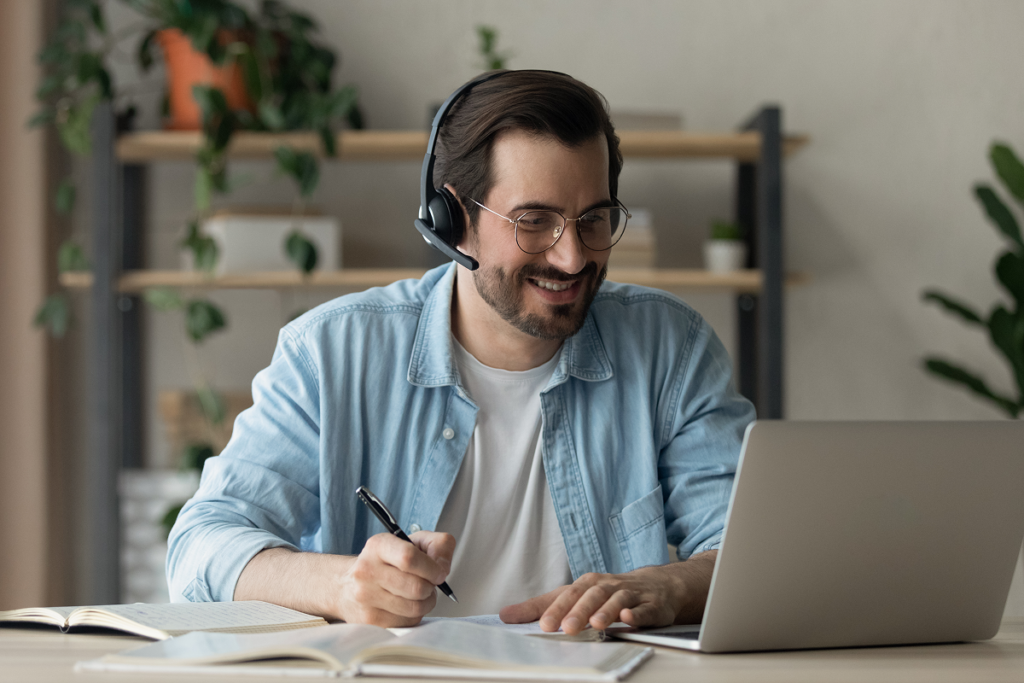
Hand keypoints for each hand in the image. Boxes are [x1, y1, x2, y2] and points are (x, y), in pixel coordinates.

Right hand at [334, 531, 455, 626]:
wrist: (346, 586)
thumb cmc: (387, 563)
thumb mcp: (411, 542)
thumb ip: (438, 545)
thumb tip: (443, 567)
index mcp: (378, 546)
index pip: (409, 557)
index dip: (432, 568)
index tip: (439, 572)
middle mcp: (367, 570)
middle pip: (416, 587)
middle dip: (431, 587)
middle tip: (428, 584)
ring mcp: (365, 597)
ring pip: (414, 607)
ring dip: (425, 602)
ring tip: (419, 594)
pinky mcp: (369, 620)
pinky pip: (407, 622)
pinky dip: (414, 615)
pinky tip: (406, 605)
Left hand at [499, 551, 716, 635]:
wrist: (655, 586)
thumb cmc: (607, 593)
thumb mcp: (572, 596)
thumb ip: (540, 607)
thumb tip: (506, 615)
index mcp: (587, 584)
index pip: (569, 594)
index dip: (557, 609)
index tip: (544, 625)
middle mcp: (608, 586)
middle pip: (592, 595)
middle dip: (579, 611)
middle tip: (567, 628)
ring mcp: (631, 595)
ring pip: (618, 601)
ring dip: (606, 612)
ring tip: (596, 625)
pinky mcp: (652, 606)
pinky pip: (645, 609)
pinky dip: (637, 615)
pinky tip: (629, 620)